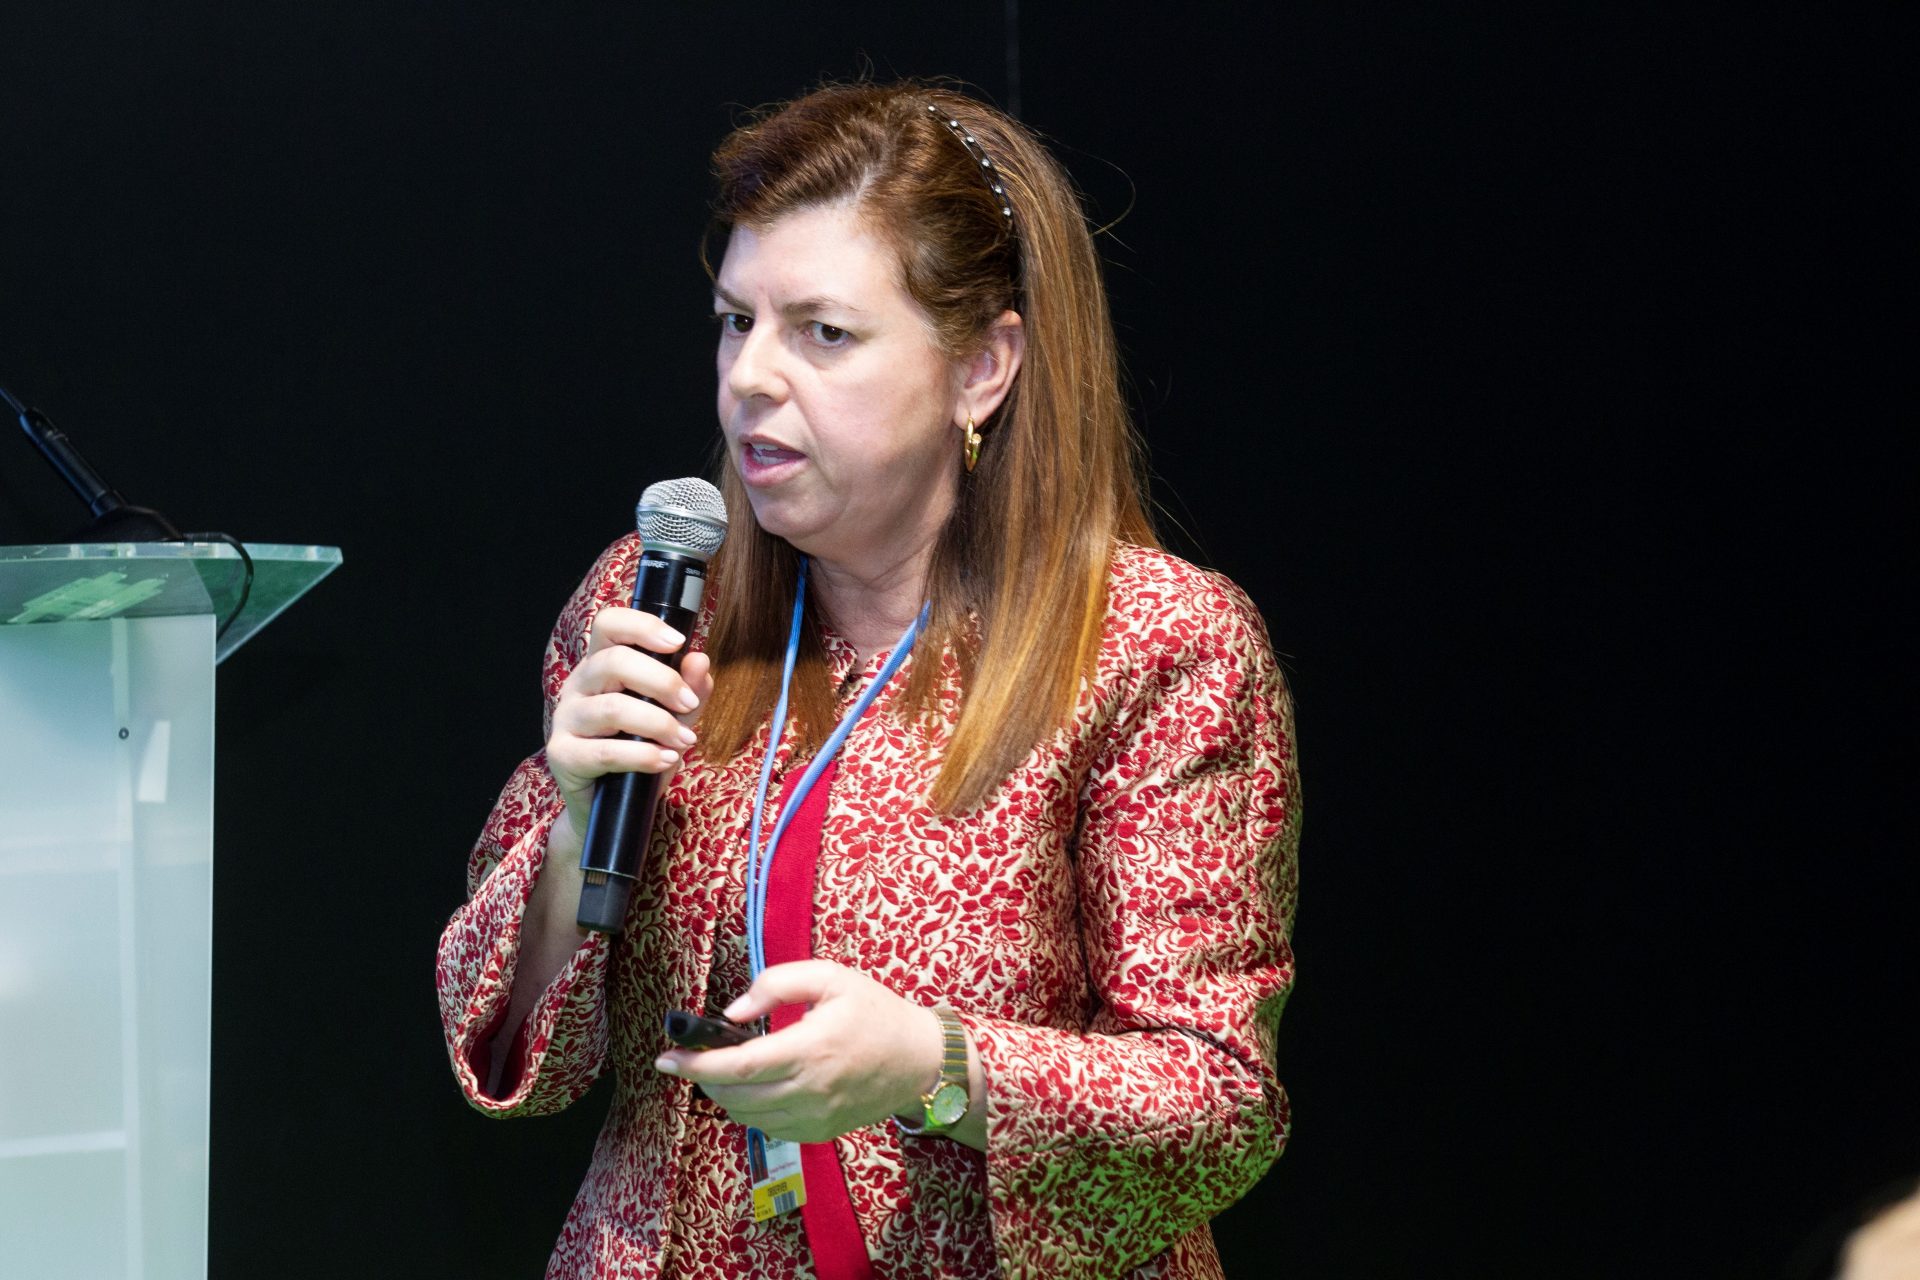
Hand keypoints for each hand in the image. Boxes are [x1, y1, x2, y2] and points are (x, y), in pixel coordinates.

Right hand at [545, 607, 713, 861]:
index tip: (678, 642)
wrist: (613, 808)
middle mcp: (578, 686)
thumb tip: (700, 660)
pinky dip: (642, 755)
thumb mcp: (674, 718)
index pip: (609, 625)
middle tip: (690, 705)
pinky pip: (604, 751)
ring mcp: (566, 720)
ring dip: (658, 723)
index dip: (642, 625)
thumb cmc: (640, 752)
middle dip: (661, 681)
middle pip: (613, 662)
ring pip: (612, 708)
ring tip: (685, 741)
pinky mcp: (563, 755)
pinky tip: (666, 760)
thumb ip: (689, 690)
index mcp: (601, 666)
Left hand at [653, 960, 943, 1143]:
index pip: (738, 1068)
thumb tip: (733, 1012)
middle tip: (692, 1058)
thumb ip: (777, 984)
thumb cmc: (875, 1012)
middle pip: (734, 1096)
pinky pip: (769, 1127)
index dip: (696, 1065)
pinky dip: (752, 1109)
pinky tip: (758, 1086)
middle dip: (703, 1079)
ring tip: (726, 1069)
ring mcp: (814, 1117)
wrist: (918, 1059)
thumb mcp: (830, 978)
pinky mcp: (819, 1132)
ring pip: (746, 1116)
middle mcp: (809, 1091)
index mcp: (810, 1049)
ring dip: (725, 1094)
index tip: (667, 1058)